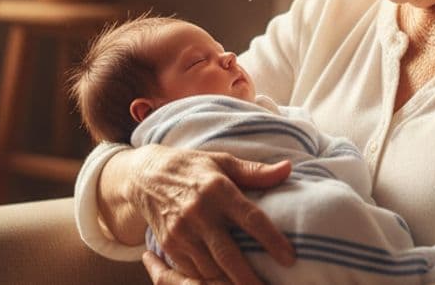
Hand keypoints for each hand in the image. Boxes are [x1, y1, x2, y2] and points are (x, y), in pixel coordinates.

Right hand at [129, 145, 293, 284]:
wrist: (144, 176)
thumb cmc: (192, 167)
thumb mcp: (223, 162)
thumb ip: (256, 171)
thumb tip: (289, 168)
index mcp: (218, 190)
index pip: (250, 219)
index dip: (272, 240)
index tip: (290, 258)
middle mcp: (199, 213)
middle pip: (229, 254)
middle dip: (249, 278)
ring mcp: (182, 232)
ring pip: (210, 269)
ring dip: (230, 283)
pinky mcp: (170, 245)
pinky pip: (193, 271)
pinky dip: (210, 282)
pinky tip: (225, 284)